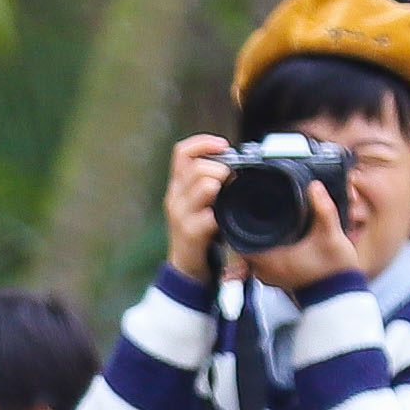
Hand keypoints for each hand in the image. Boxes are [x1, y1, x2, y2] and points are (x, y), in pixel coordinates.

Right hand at [160, 134, 233, 281]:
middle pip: (197, 167)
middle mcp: (175, 196)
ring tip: (229, 196)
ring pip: (204, 186)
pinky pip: (209, 216)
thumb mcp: (199, 201)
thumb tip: (234, 165)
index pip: (182, 152)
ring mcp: (180, 215)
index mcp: (177, 185)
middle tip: (233, 180)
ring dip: (222, 187)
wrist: (185, 267)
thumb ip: (209, 182)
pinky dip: (221, 214)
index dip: (203, 143)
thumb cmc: (198, 230)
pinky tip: (225, 218)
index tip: (223, 145)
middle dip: (221, 169)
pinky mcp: (190, 233)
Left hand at [238, 186, 361, 294]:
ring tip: (269, 221)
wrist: (340, 295)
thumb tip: (315, 187)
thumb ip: (324, 210)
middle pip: (243, 242)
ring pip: (253, 251)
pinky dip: (267, 247)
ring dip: (259, 237)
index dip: (241, 219)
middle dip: (251, 225)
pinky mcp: (278, 278)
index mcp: (269, 260)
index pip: (238, 237)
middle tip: (258, 209)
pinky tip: (279, 237)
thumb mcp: (331, 236)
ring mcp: (269, 276)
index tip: (247, 205)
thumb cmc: (334, 272)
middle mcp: (264, 270)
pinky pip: (262, 259)